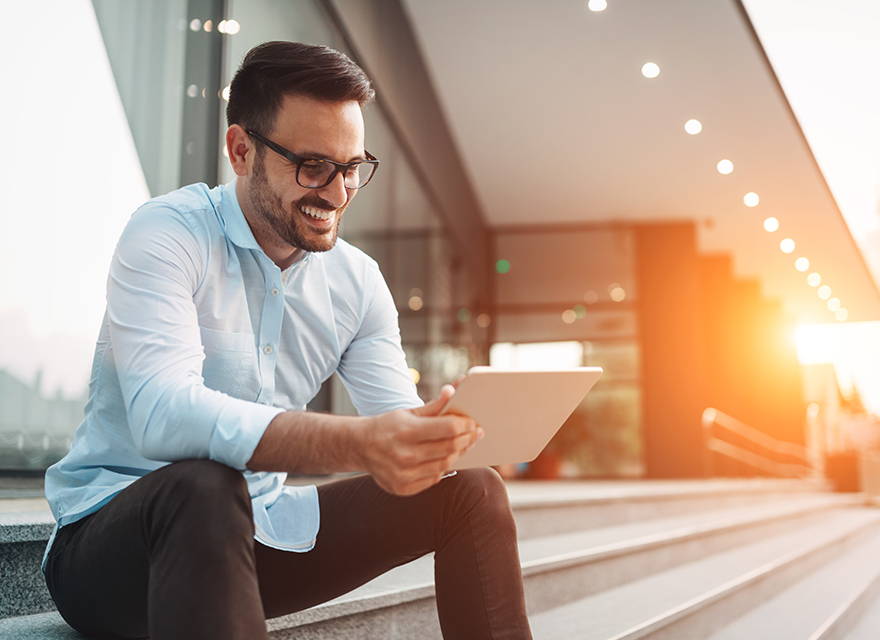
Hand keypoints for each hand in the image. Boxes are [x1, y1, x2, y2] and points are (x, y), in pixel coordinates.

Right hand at [360, 385, 483, 495]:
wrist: (359, 447)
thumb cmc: (387, 426)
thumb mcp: (408, 413)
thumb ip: (434, 406)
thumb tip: (453, 391)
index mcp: (406, 431)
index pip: (448, 429)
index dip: (465, 425)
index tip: (473, 422)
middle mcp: (404, 455)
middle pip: (450, 448)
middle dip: (467, 439)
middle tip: (476, 433)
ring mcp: (403, 474)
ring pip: (445, 465)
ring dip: (458, 454)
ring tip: (464, 444)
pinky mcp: (403, 488)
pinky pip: (434, 478)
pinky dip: (442, 468)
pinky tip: (445, 458)